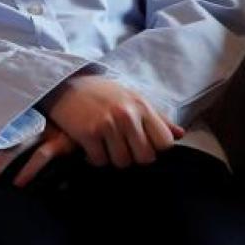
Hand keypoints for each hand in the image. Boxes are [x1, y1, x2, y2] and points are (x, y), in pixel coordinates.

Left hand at [0, 124, 74, 184]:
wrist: (90, 116)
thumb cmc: (53, 126)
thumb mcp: (26, 128)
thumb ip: (5, 139)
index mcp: (12, 117)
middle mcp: (24, 121)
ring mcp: (43, 128)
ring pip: (14, 146)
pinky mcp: (61, 140)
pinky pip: (43, 155)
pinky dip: (30, 169)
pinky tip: (19, 184)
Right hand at [42, 74, 183, 168]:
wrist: (64, 82)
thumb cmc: (101, 92)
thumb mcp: (132, 97)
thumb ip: (157, 117)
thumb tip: (181, 134)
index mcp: (141, 106)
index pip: (165, 143)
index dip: (155, 149)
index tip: (143, 145)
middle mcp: (126, 115)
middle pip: (145, 157)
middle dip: (134, 157)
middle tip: (122, 149)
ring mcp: (106, 124)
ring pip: (122, 162)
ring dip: (113, 158)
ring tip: (106, 147)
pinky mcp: (87, 133)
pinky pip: (100, 160)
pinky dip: (95, 158)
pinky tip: (91, 147)